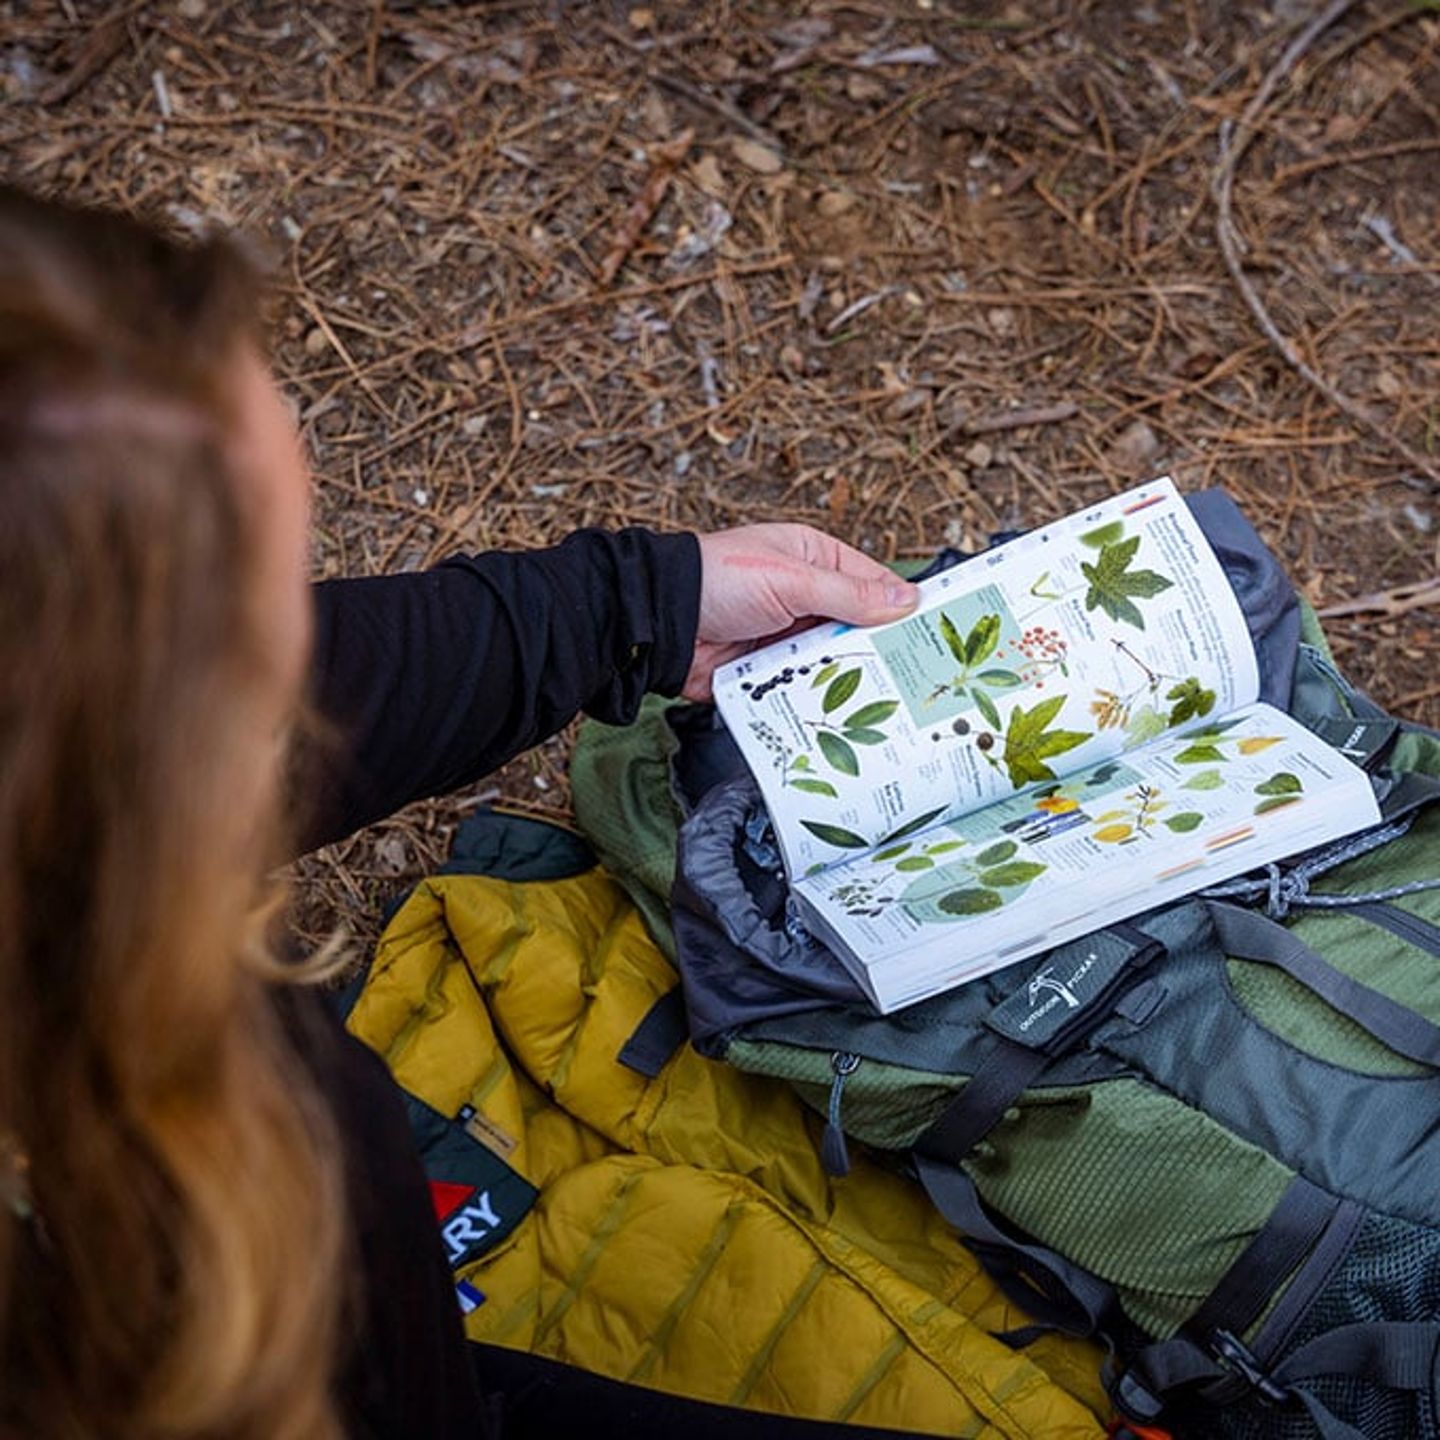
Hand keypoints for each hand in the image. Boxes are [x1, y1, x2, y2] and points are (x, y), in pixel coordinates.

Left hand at [682, 523, 919, 701]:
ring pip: (834, 662)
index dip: (904, 607)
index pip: (874, 582)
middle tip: (920, 679)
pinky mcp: (768, 671)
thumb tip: (907, 600)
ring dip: (849, 679)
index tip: (937, 633)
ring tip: (889, 704)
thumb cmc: (718, 580)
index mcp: (814, 559)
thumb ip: (849, 594)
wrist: (659, 622)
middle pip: (858, 628)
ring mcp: (787, 636)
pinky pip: (804, 687)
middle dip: (880, 651)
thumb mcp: (791, 580)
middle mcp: (805, 597)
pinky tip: (844, 717)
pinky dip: (818, 700)